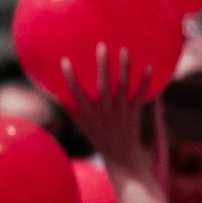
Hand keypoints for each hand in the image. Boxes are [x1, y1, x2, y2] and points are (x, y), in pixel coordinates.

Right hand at [60, 42, 152, 178]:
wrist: (120, 157)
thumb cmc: (96, 135)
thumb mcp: (79, 123)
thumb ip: (68, 105)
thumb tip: (53, 88)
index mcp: (88, 113)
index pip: (76, 93)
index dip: (70, 77)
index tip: (64, 60)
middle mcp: (104, 110)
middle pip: (104, 85)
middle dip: (103, 64)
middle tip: (102, 46)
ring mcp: (120, 111)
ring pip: (123, 86)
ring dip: (124, 67)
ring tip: (124, 49)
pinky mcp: (134, 112)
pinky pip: (140, 94)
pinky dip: (145, 80)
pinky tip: (148, 65)